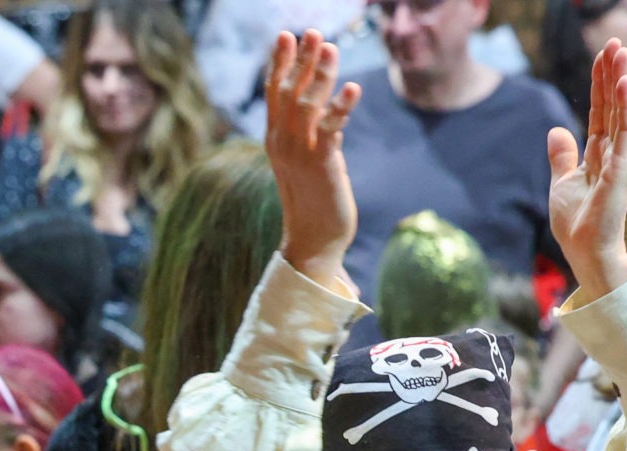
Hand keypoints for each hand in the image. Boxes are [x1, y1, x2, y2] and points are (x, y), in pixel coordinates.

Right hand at [262, 31, 360, 288]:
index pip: (274, 94)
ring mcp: (299, 154)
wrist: (313, 242)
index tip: (287, 36)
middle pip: (288, 93)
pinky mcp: (320, 165)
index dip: (280, 63)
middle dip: (301, 60)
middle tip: (312, 32)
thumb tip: (329, 115)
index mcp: (275, 141)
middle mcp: (282, 144)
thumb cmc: (314, 203)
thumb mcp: (309, 163)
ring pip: (307, 105)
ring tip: (332, 48)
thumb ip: (314, 137)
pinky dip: (341, 107)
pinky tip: (353, 88)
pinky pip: (330, 129)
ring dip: (320, 75)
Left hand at [545, 40, 626, 298]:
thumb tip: (556, 129)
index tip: (602, 56)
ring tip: (619, 52)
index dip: (601, 84)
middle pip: (612, 105)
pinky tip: (622, 83)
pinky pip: (625, 131)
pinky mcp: (623, 169)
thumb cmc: (577, 225)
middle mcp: (614, 153)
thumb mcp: (562, 183)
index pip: (601, 111)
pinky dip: (624, 106)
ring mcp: (621, 160)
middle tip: (614, 42)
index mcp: (599, 154)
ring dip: (621, 81)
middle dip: (613, 73)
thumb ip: (562, 156)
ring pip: (622, 111)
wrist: (584, 252)